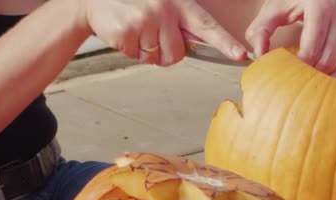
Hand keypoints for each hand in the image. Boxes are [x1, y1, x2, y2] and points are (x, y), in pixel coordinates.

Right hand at [82, 0, 247, 65]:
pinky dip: (131, 51)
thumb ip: (180, 24)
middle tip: (151, 35)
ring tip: (137, 31)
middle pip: (177, 53)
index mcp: (179, 3)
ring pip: (157, 58)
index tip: (240, 54)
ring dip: (147, 52)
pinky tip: (125, 33)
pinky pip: (137, 57)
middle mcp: (164, 10)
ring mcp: (145, 20)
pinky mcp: (127, 32)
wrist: (95, 0)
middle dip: (166, 53)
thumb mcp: (162, 5)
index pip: (207, 26)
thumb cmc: (134, 4)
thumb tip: (196, 47)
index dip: (225, 42)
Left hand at [245, 0, 335, 76]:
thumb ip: (259, 32)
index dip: (299, 65)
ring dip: (332, 75)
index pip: (312, 48)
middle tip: (301, 78)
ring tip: (316, 80)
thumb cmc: (289, 2)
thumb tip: (258, 55)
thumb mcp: (271, 13)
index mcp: (319, 6)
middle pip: (329, 58)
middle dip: (313, 73)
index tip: (289, 71)